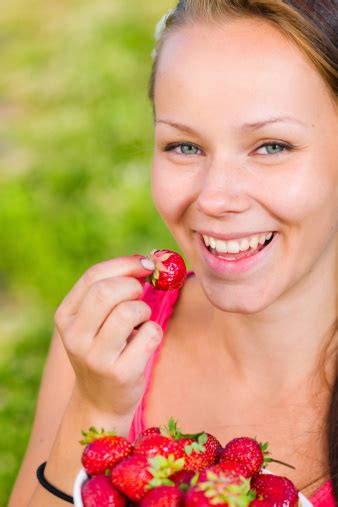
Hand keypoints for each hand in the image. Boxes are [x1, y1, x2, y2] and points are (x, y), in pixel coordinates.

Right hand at [54, 255, 162, 417]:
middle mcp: (74, 336)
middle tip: (140, 296)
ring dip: (144, 311)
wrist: (100, 402)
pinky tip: (143, 344)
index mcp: (65, 316)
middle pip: (107, 292)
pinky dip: (153, 332)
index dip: (124, 264)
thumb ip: (112, 290)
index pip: (93, 276)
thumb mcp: (95, 320)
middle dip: (133, 286)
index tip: (146, 263)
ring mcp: (95, 357)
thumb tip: (146, 260)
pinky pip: (149, 334)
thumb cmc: (104, 350)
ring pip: (129, 311)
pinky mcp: (119, 373)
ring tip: (139, 323)